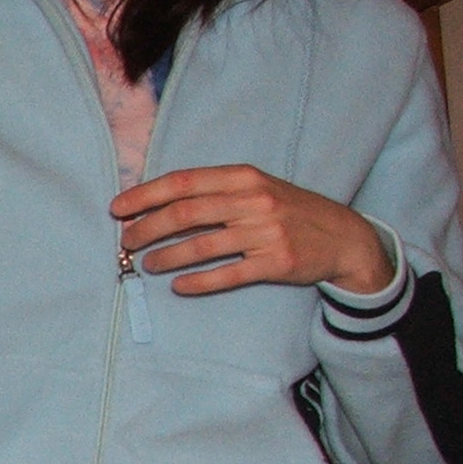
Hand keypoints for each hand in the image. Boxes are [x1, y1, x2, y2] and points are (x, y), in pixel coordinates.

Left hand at [112, 166, 391, 295]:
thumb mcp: (255, 188)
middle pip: (186, 213)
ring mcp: (267, 232)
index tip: (118, 209)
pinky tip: (179, 286)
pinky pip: (228, 274)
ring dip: (166, 257)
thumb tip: (156, 205)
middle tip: (126, 242)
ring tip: (146, 265)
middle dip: (148, 228)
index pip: (183, 182)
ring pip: (202, 245)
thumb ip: (213, 192)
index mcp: (243, 177)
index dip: (145, 195)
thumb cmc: (287, 211)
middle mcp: (254, 201)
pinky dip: (198, 281)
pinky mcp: (277, 262)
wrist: (344, 236)